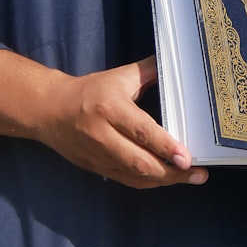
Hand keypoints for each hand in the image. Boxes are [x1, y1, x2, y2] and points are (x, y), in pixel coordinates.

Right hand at [0, 50, 207, 188]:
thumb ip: (148, 71)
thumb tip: (178, 63)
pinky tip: (168, 180)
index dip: (165, 146)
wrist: (47, 110)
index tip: (187, 158)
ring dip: (164, 181)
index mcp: (109, 108)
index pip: (141, 131)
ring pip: (134, 175)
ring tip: (191, 179)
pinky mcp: (95, 168)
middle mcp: (102, 135)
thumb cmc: (89, 91)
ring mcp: (98, 155)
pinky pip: (126, 180)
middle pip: (139, 161)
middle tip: (199, 175)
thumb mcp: (118, 77)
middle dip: (171, 172)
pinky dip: (149, 183)